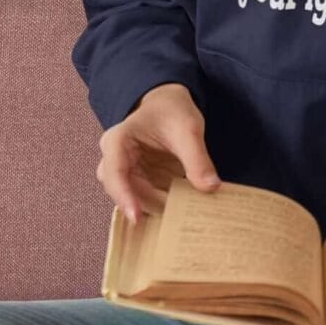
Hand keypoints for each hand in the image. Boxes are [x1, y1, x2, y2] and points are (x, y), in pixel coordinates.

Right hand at [95, 82, 221, 224]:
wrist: (169, 105)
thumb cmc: (172, 111)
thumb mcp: (188, 129)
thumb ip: (198, 159)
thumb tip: (211, 187)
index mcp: (118, 140)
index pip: (115, 172)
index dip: (123, 196)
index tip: (136, 218)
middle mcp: (114, 160)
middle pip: (122, 192)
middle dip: (146, 206)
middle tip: (174, 219)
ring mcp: (125, 174)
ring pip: (134, 200)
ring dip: (156, 209)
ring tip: (181, 217)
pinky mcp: (139, 183)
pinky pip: (147, 202)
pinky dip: (163, 207)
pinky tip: (181, 213)